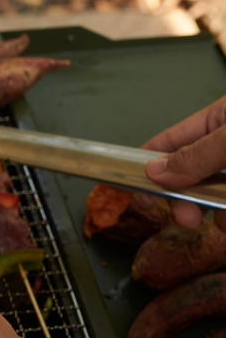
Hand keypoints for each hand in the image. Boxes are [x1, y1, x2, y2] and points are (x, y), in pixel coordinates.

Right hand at [144, 94, 225, 229]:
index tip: (122, 180)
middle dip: (188, 200)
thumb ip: (197, 154)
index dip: (146, 160)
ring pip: (215, 200)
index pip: (172, 140)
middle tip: (187, 218)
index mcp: (220, 119)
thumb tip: (154, 171)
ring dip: (221, 213)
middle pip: (191, 177)